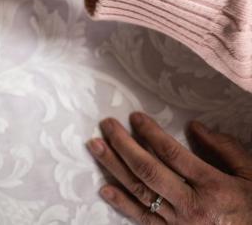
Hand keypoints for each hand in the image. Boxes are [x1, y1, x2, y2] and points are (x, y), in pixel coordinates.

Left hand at [87, 112, 251, 223]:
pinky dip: (121, 203)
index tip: (134, 117)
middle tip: (106, 125)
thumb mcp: (250, 174)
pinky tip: (104, 187)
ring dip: (113, 167)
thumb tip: (195, 127)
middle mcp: (192, 205)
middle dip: (123, 145)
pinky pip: (141, 218)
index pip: (173, 154)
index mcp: (213, 186)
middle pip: (148, 170)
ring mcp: (179, 223)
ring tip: (95, 146)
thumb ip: (224, 149)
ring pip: (139, 191)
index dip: (151, 133)